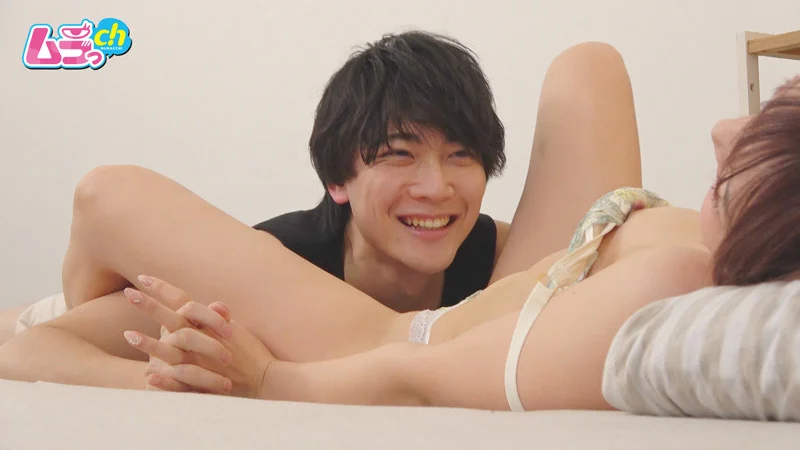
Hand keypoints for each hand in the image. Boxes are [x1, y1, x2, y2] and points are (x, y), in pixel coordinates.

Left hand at [121, 276, 274, 397]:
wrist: (265, 381)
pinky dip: (163, 379)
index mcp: (208, 326)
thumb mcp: (238, 331)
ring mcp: (199, 363)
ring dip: (148, 343)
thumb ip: (221, 319)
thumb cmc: (251, 354)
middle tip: (129, 293)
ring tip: (128, 335)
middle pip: (171, 319)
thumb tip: (215, 304)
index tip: (144, 278)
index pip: (183, 301)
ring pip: (170, 351)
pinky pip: (179, 382)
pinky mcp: (201, 384)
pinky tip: (148, 375)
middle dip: (149, 305)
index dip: (163, 289)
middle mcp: (201, 342)